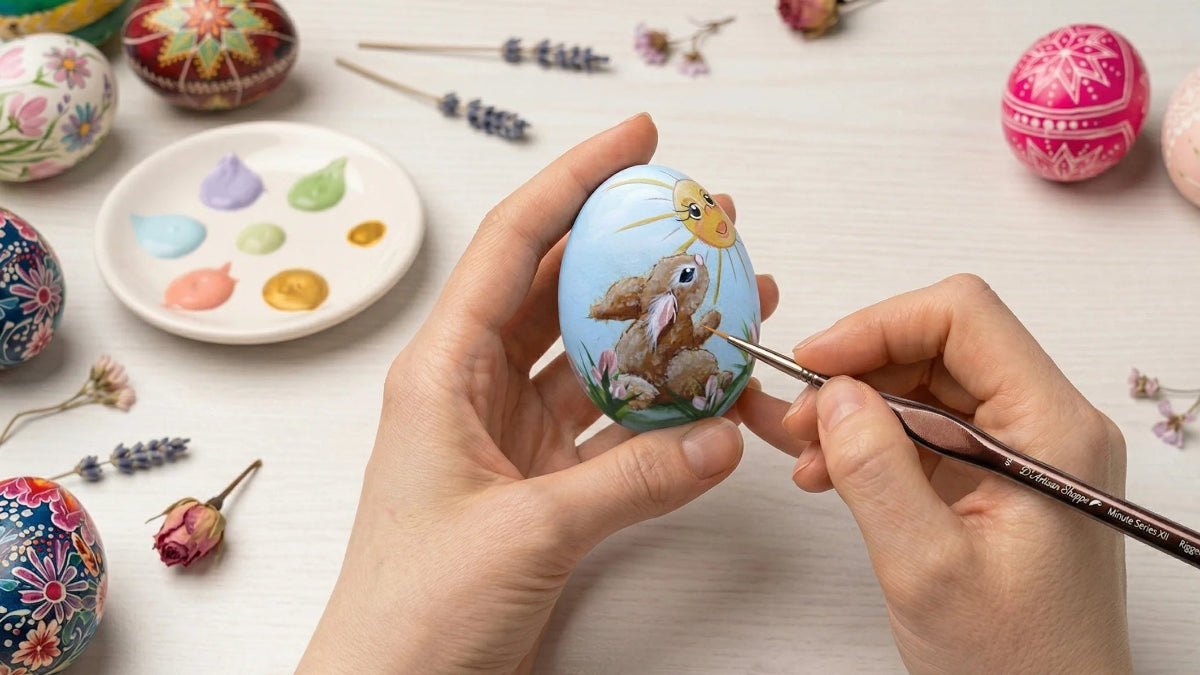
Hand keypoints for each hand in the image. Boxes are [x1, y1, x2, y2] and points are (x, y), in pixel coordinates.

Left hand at [296, 114, 779, 673]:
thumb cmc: (413, 610)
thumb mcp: (526, 532)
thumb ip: (633, 482)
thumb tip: (721, 436)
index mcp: (441, 371)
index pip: (511, 244)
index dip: (575, 181)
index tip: (636, 142)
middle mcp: (473, 389)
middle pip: (557, 289)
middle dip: (628, 248)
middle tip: (698, 218)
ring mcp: (509, 435)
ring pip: (591, 357)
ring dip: (653, 329)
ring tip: (721, 294)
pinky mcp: (540, 482)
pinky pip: (609, 424)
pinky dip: (657, 408)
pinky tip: (706, 391)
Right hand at [737, 274, 1131, 673]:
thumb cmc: (1016, 663)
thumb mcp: (928, 568)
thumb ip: (876, 470)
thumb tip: (833, 393)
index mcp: (1052, 431)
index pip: (964, 317)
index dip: (879, 324)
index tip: (814, 361)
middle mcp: (1045, 426)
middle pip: (939, 345)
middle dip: (859, 371)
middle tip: (799, 419)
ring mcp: (1020, 451)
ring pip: (924, 385)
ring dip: (857, 409)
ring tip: (807, 457)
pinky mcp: (993, 477)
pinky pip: (924, 429)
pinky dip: (871, 441)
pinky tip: (829, 473)